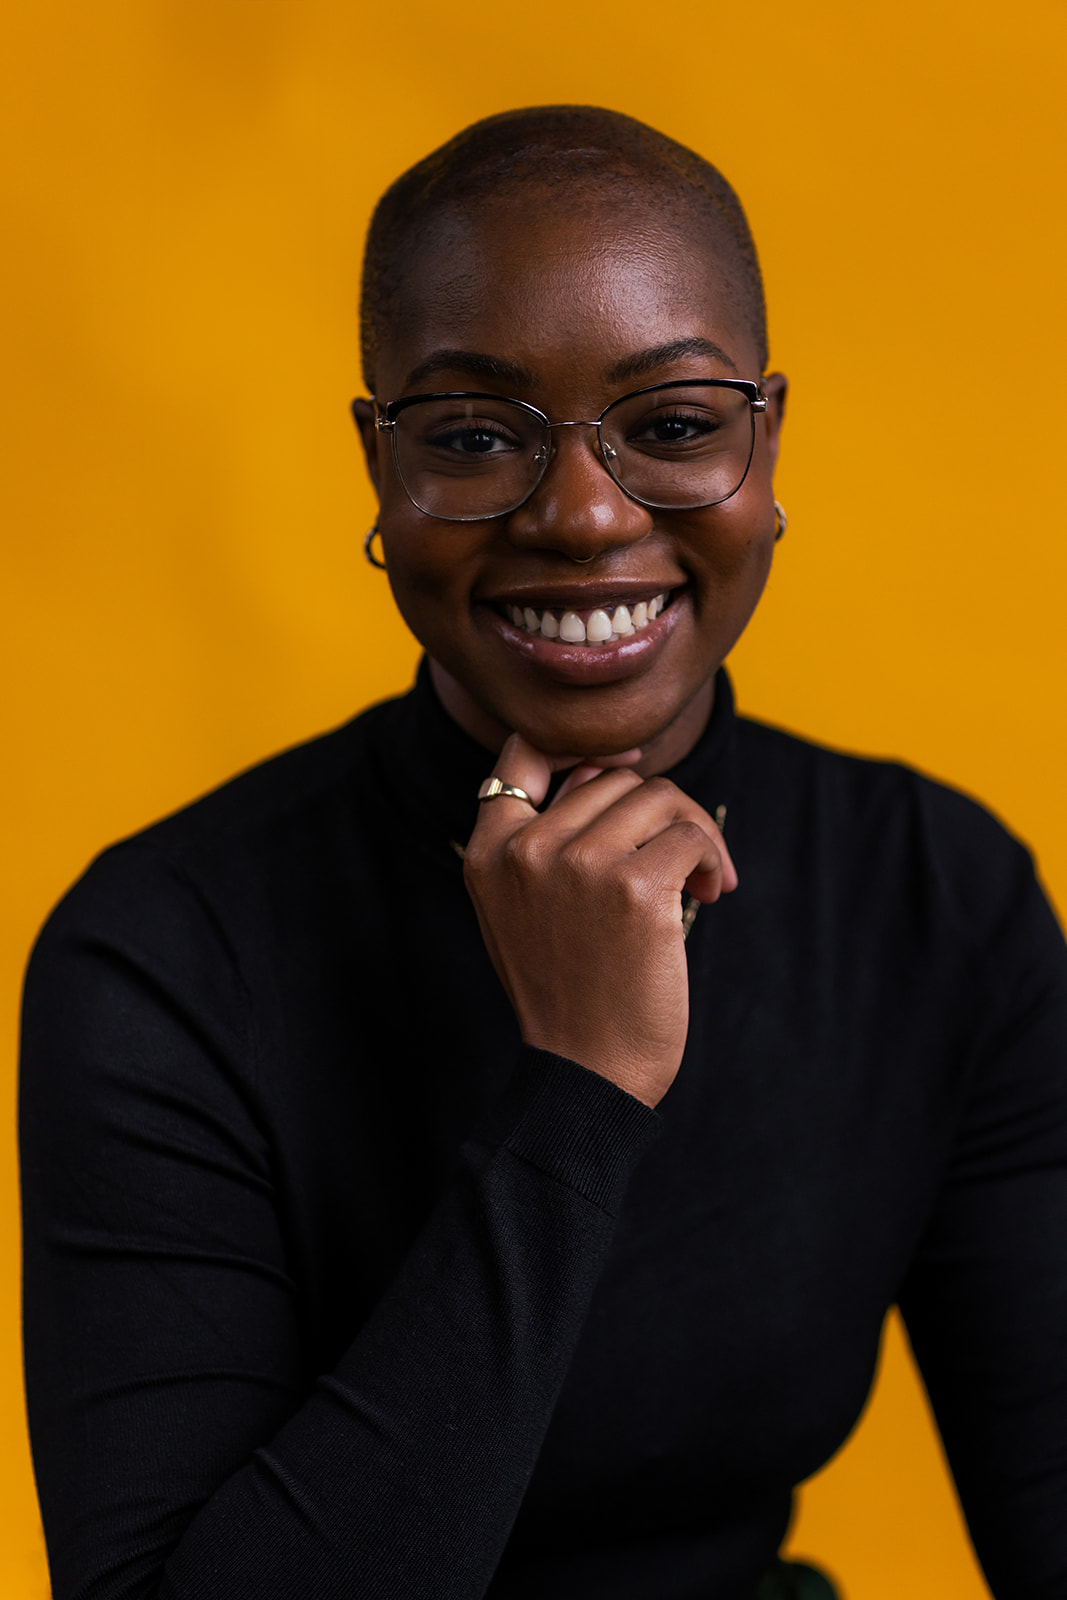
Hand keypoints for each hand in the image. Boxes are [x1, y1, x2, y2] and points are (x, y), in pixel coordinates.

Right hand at [462, 734, 736, 1107]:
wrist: (588, 1073)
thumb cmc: (568, 991)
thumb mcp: (524, 909)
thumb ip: (546, 837)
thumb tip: (607, 766)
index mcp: (488, 852)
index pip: (522, 753)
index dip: (581, 747)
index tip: (630, 763)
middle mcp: (526, 850)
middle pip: (612, 778)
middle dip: (660, 810)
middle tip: (685, 858)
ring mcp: (579, 864)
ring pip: (658, 797)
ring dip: (694, 832)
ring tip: (704, 878)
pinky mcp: (635, 887)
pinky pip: (691, 836)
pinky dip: (713, 858)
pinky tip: (712, 893)